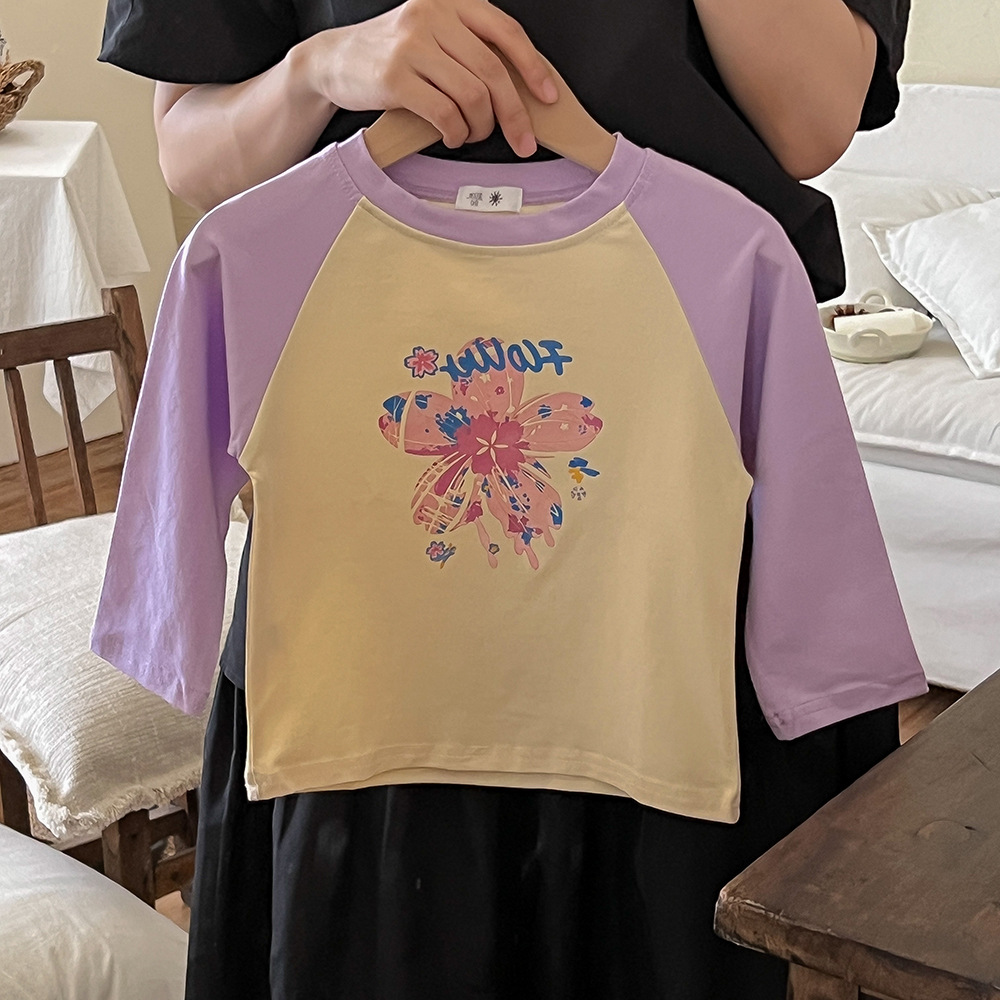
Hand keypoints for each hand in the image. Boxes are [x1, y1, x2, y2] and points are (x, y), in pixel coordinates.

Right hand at [299, 0, 557, 156]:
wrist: (333, 60)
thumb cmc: (391, 54)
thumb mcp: (431, 33)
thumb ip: (469, 46)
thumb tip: (519, 87)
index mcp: (449, 1)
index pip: (505, 32)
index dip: (533, 67)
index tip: (548, 97)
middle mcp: (432, 16)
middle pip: (493, 71)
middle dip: (514, 113)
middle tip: (522, 140)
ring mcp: (412, 45)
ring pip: (472, 95)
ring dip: (481, 126)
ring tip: (473, 134)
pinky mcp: (396, 77)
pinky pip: (445, 114)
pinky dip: (456, 133)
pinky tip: (452, 136)